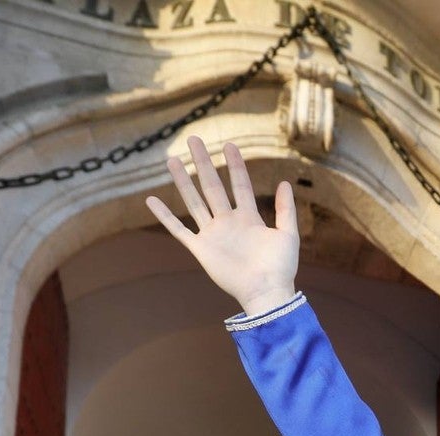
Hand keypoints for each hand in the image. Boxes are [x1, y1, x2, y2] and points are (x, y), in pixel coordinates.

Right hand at [146, 136, 299, 314]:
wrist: (267, 292)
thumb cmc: (281, 267)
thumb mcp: (288, 234)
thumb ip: (285, 209)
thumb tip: (284, 182)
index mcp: (249, 217)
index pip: (240, 185)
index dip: (235, 165)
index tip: (229, 145)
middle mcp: (228, 222)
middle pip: (212, 186)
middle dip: (204, 163)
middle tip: (194, 140)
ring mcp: (213, 234)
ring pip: (194, 202)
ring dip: (183, 182)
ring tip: (172, 160)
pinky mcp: (201, 249)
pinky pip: (179, 229)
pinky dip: (165, 216)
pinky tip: (152, 200)